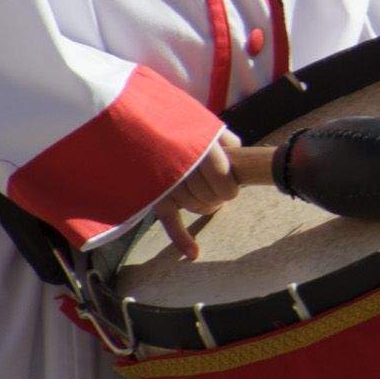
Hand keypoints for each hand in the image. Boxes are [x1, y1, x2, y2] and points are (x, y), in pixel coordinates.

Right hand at [158, 129, 241, 259]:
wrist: (140, 126)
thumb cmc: (180, 125)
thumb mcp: (207, 125)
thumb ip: (227, 143)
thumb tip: (240, 160)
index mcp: (200, 149)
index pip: (224, 183)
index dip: (230, 187)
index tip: (228, 181)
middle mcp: (182, 168)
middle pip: (213, 198)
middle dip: (218, 194)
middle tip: (214, 181)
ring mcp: (168, 183)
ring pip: (197, 208)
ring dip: (205, 202)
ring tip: (201, 186)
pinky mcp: (156, 196)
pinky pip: (171, 222)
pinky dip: (182, 239)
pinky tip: (194, 254)